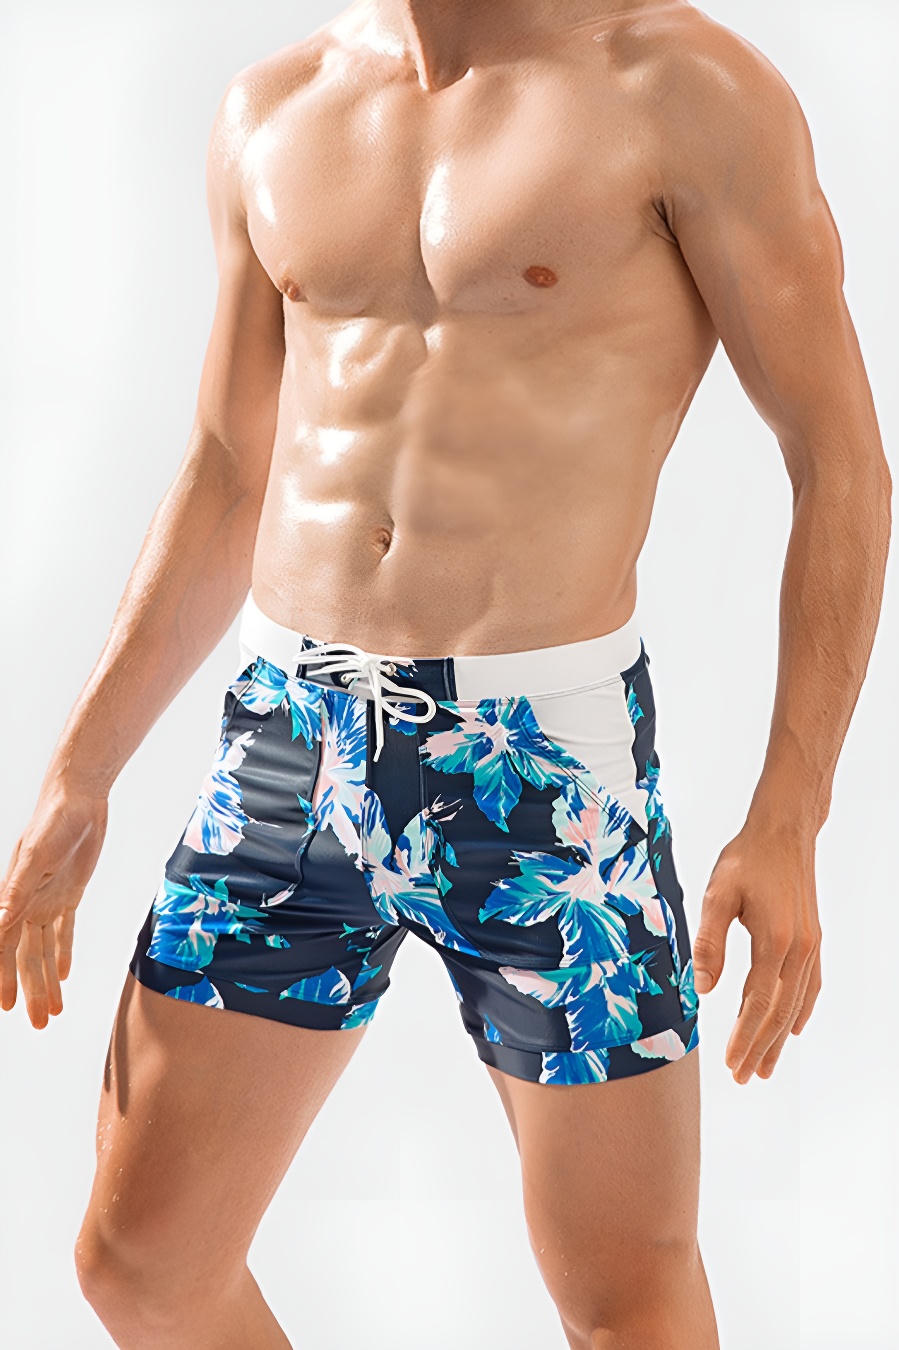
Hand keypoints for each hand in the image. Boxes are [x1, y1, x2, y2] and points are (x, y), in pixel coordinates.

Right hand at [0, 781, 107, 1026]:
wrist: (78, 797)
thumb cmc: (53, 821)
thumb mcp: (35, 857)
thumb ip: (15, 892)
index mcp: (12, 898)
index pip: (4, 947)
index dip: (2, 978)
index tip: (5, 1008)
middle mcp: (26, 904)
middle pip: (25, 957)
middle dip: (30, 991)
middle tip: (39, 1024)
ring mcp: (47, 899)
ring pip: (44, 950)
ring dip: (48, 980)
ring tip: (54, 1011)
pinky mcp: (69, 893)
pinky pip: (64, 931)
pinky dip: (64, 953)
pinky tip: (64, 975)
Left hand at [691, 822, 821, 1082]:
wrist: (784, 830)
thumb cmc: (747, 858)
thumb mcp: (718, 894)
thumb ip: (708, 943)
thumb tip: (701, 988)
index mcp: (775, 941)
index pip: (759, 1002)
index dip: (745, 1036)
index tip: (732, 1063)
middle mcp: (799, 949)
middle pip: (781, 1012)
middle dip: (761, 1047)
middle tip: (744, 1077)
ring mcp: (811, 946)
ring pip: (796, 1004)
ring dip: (779, 1037)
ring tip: (764, 1066)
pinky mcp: (812, 939)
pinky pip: (810, 986)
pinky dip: (801, 1011)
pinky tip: (792, 1026)